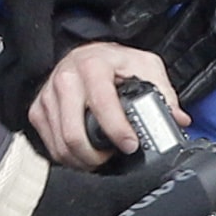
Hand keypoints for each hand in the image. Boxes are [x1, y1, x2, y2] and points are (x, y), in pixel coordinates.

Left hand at [0, 0, 154, 87]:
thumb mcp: (26, 9)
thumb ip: (36, 47)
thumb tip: (43, 81)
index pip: (152, 16)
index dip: (146, 41)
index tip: (129, 62)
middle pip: (140, 10)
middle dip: (129, 35)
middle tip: (110, 60)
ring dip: (115, 20)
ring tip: (96, 44)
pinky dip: (103, 6)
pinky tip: (82, 19)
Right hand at [30, 42, 185, 168]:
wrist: (85, 54)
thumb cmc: (114, 62)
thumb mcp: (144, 66)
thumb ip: (163, 91)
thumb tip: (178, 119)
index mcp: (93, 66)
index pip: (102, 104)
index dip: (117, 131)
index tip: (131, 146)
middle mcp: (65, 79)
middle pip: (73, 133)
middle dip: (95, 156)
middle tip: (113, 159)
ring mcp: (48, 95)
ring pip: (60, 145)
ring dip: (82, 161)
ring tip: (100, 159)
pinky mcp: (38, 110)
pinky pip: (50, 145)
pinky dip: (68, 157)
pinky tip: (84, 154)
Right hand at [115, 0, 215, 89]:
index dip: (143, 6)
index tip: (119, 24)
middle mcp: (210, 2)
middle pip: (174, 29)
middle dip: (153, 50)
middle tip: (127, 72)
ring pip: (192, 53)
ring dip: (173, 73)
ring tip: (151, 93)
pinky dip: (201, 84)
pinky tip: (184, 99)